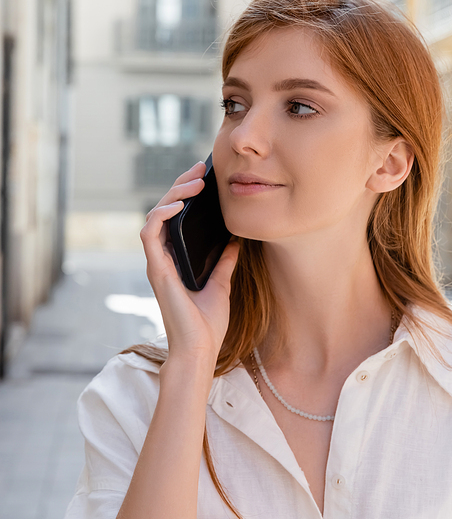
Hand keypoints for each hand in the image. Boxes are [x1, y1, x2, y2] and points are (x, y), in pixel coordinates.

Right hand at [140, 161, 238, 371]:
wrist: (200, 349)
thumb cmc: (207, 323)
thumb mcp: (222, 284)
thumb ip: (225, 262)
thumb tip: (236, 240)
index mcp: (176, 259)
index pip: (176, 218)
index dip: (187, 194)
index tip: (205, 177)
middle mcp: (164, 258)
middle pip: (165, 211)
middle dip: (181, 185)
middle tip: (201, 169)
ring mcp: (158, 262)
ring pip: (155, 215)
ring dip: (173, 194)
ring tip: (194, 181)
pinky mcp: (156, 269)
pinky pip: (150, 233)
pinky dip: (161, 214)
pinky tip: (177, 203)